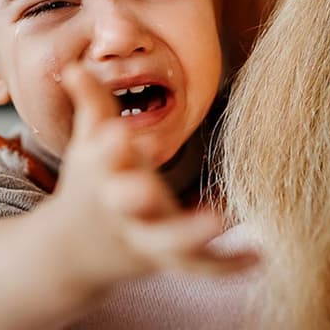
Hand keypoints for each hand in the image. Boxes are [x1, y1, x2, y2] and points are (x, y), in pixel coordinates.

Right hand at [55, 65, 256, 284]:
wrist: (69, 255)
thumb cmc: (89, 186)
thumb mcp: (87, 145)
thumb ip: (91, 103)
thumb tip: (73, 64)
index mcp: (101, 177)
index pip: (102, 158)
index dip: (109, 147)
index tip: (118, 132)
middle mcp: (121, 209)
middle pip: (127, 204)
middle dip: (135, 196)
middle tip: (148, 188)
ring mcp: (143, 238)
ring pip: (167, 241)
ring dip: (192, 233)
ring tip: (221, 220)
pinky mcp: (166, 260)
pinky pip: (200, 265)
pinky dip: (228, 264)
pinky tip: (260, 255)